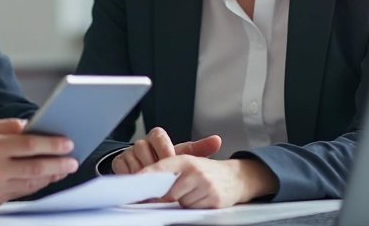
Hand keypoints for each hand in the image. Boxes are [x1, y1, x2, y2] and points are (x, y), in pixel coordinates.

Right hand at [0, 118, 78, 208]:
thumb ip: (8, 126)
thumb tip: (32, 126)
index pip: (30, 145)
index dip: (52, 144)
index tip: (67, 144)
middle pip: (36, 167)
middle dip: (59, 164)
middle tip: (73, 161)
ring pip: (32, 183)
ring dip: (51, 176)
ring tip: (63, 169)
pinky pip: (21, 193)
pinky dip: (36, 185)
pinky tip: (44, 178)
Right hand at [111, 128, 221, 173]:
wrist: (152, 175)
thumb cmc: (169, 163)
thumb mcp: (185, 155)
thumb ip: (200, 148)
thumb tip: (217, 140)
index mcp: (157, 138)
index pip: (157, 135)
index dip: (163, 147)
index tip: (170, 158)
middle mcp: (142, 143)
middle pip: (142, 147)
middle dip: (153, 163)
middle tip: (161, 178)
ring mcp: (129, 153)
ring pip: (132, 158)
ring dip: (142, 172)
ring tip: (152, 184)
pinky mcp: (119, 163)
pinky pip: (122, 167)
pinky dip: (130, 176)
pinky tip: (139, 185)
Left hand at [141, 156, 278, 208]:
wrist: (236, 177)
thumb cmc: (207, 171)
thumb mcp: (189, 163)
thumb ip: (169, 171)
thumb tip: (146, 184)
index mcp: (186, 160)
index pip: (160, 169)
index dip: (146, 177)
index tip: (133, 185)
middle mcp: (195, 171)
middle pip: (168, 191)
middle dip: (164, 195)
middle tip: (167, 193)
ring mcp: (205, 185)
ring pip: (180, 201)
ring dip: (181, 201)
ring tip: (192, 192)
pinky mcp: (213, 200)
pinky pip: (192, 208)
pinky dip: (193, 206)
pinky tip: (200, 198)